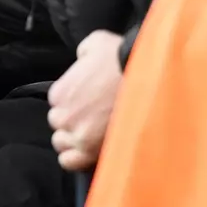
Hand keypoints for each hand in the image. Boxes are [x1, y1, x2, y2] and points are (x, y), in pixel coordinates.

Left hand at [47, 29, 123, 171]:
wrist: (148, 79)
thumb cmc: (122, 57)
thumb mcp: (95, 43)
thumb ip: (83, 54)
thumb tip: (84, 61)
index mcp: (59, 92)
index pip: (58, 105)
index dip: (74, 104)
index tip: (90, 102)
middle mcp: (63, 115)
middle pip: (59, 125)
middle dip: (73, 122)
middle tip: (94, 118)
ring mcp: (78, 135)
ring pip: (63, 145)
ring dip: (74, 141)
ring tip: (94, 135)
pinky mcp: (93, 151)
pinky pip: (71, 163)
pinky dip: (77, 159)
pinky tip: (90, 151)